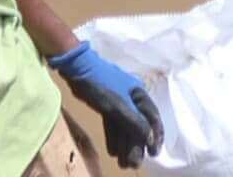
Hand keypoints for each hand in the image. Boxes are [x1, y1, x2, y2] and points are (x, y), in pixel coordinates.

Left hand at [52, 42, 165, 165]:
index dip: (154, 136)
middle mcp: (132, 99)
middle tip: (134, 164)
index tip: (153, 153)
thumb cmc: (102, 84)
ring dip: (125, 145)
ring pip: (125, 127)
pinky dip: (114, 137)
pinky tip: (113, 151)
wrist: (78, 69)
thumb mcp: (118, 105)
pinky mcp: (107, 105)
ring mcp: (119, 102)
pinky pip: (114, 125)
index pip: (152, 118)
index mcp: (140, 95)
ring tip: (124, 163)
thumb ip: (135, 122)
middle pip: (138, 125)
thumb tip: (150, 138)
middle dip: (137, 146)